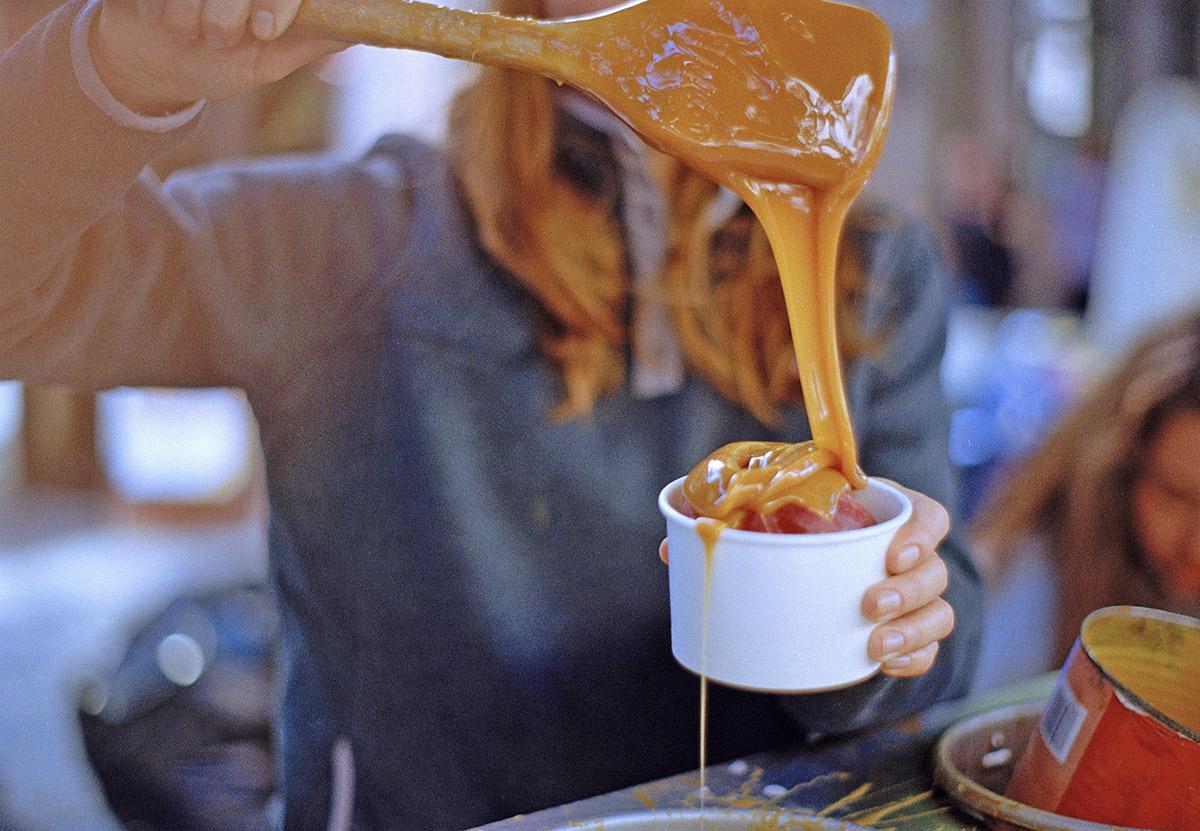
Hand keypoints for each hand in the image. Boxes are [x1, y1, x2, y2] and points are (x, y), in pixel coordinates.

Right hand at [91, 0, 341, 114]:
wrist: (156, 61)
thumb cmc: (221, 59)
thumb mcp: (270, 60)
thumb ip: (311, 40)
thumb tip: (358, 29)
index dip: (277, 2)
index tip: (265, 31)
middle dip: (229, 11)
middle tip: (219, 40)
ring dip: (189, 15)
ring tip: (190, 32)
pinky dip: (158, 7)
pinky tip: (160, 15)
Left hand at [656, 479, 955, 678]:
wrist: (818, 580)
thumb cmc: (799, 537)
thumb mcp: (775, 524)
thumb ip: (730, 528)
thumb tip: (671, 548)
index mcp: (884, 517)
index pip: (928, 517)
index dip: (919, 533)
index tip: (891, 551)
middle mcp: (908, 557)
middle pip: (933, 571)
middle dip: (908, 590)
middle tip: (868, 604)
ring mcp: (914, 600)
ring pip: (938, 614)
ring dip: (911, 630)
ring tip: (873, 644)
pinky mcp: (910, 638)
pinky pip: (928, 652)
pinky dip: (911, 659)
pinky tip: (883, 664)